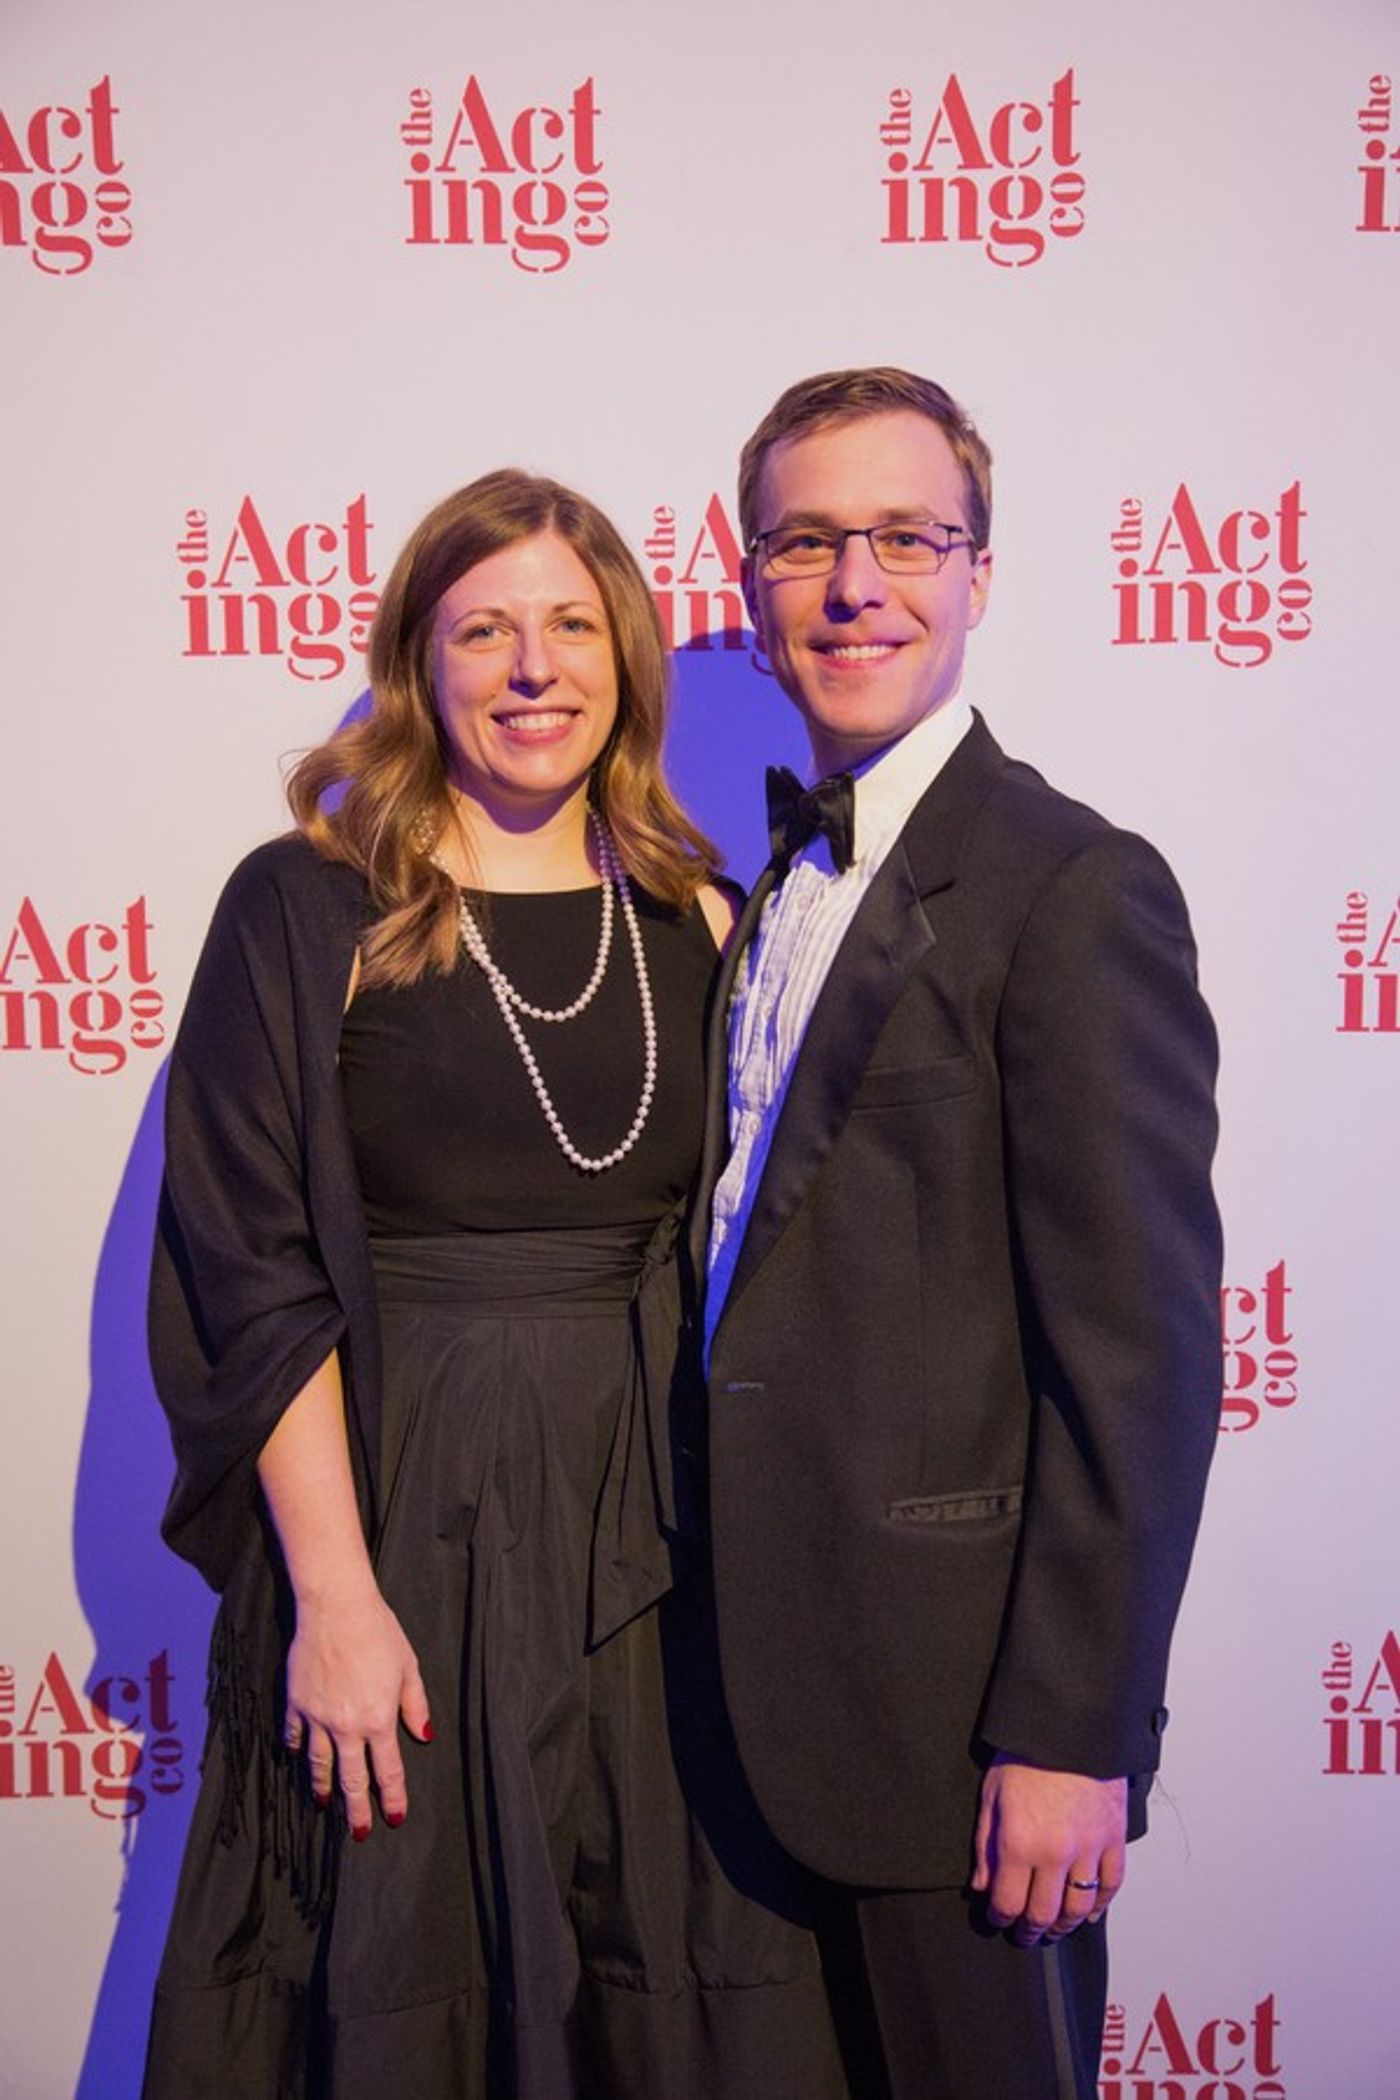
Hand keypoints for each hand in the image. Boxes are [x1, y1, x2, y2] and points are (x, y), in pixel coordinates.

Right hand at [281, 1583, 431, 1837]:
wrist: (336, 1608)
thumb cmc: (379, 1632)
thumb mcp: (408, 1667)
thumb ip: (415, 1705)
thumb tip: (425, 1735)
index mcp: (378, 1719)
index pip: (387, 1770)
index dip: (392, 1797)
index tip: (394, 1818)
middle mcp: (346, 1726)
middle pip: (351, 1779)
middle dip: (356, 1810)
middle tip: (359, 1834)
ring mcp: (317, 1717)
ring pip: (319, 1763)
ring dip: (323, 1786)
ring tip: (325, 1805)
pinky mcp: (296, 1703)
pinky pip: (294, 1735)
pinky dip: (296, 1749)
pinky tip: (298, 1758)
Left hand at [971, 1755, 1126, 1946]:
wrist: (1070, 1724)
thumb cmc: (1026, 1753)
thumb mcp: (992, 1794)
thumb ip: (985, 1845)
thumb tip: (982, 1885)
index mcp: (1020, 1843)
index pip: (1008, 1903)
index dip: (1000, 1918)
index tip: (997, 1918)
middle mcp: (1056, 1854)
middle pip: (1044, 1913)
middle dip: (1031, 1930)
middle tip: (1025, 1935)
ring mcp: (1089, 1848)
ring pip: (1079, 1907)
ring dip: (1065, 1925)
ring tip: (1054, 1928)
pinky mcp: (1114, 1838)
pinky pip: (1111, 1884)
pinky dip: (1100, 1904)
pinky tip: (1090, 1913)